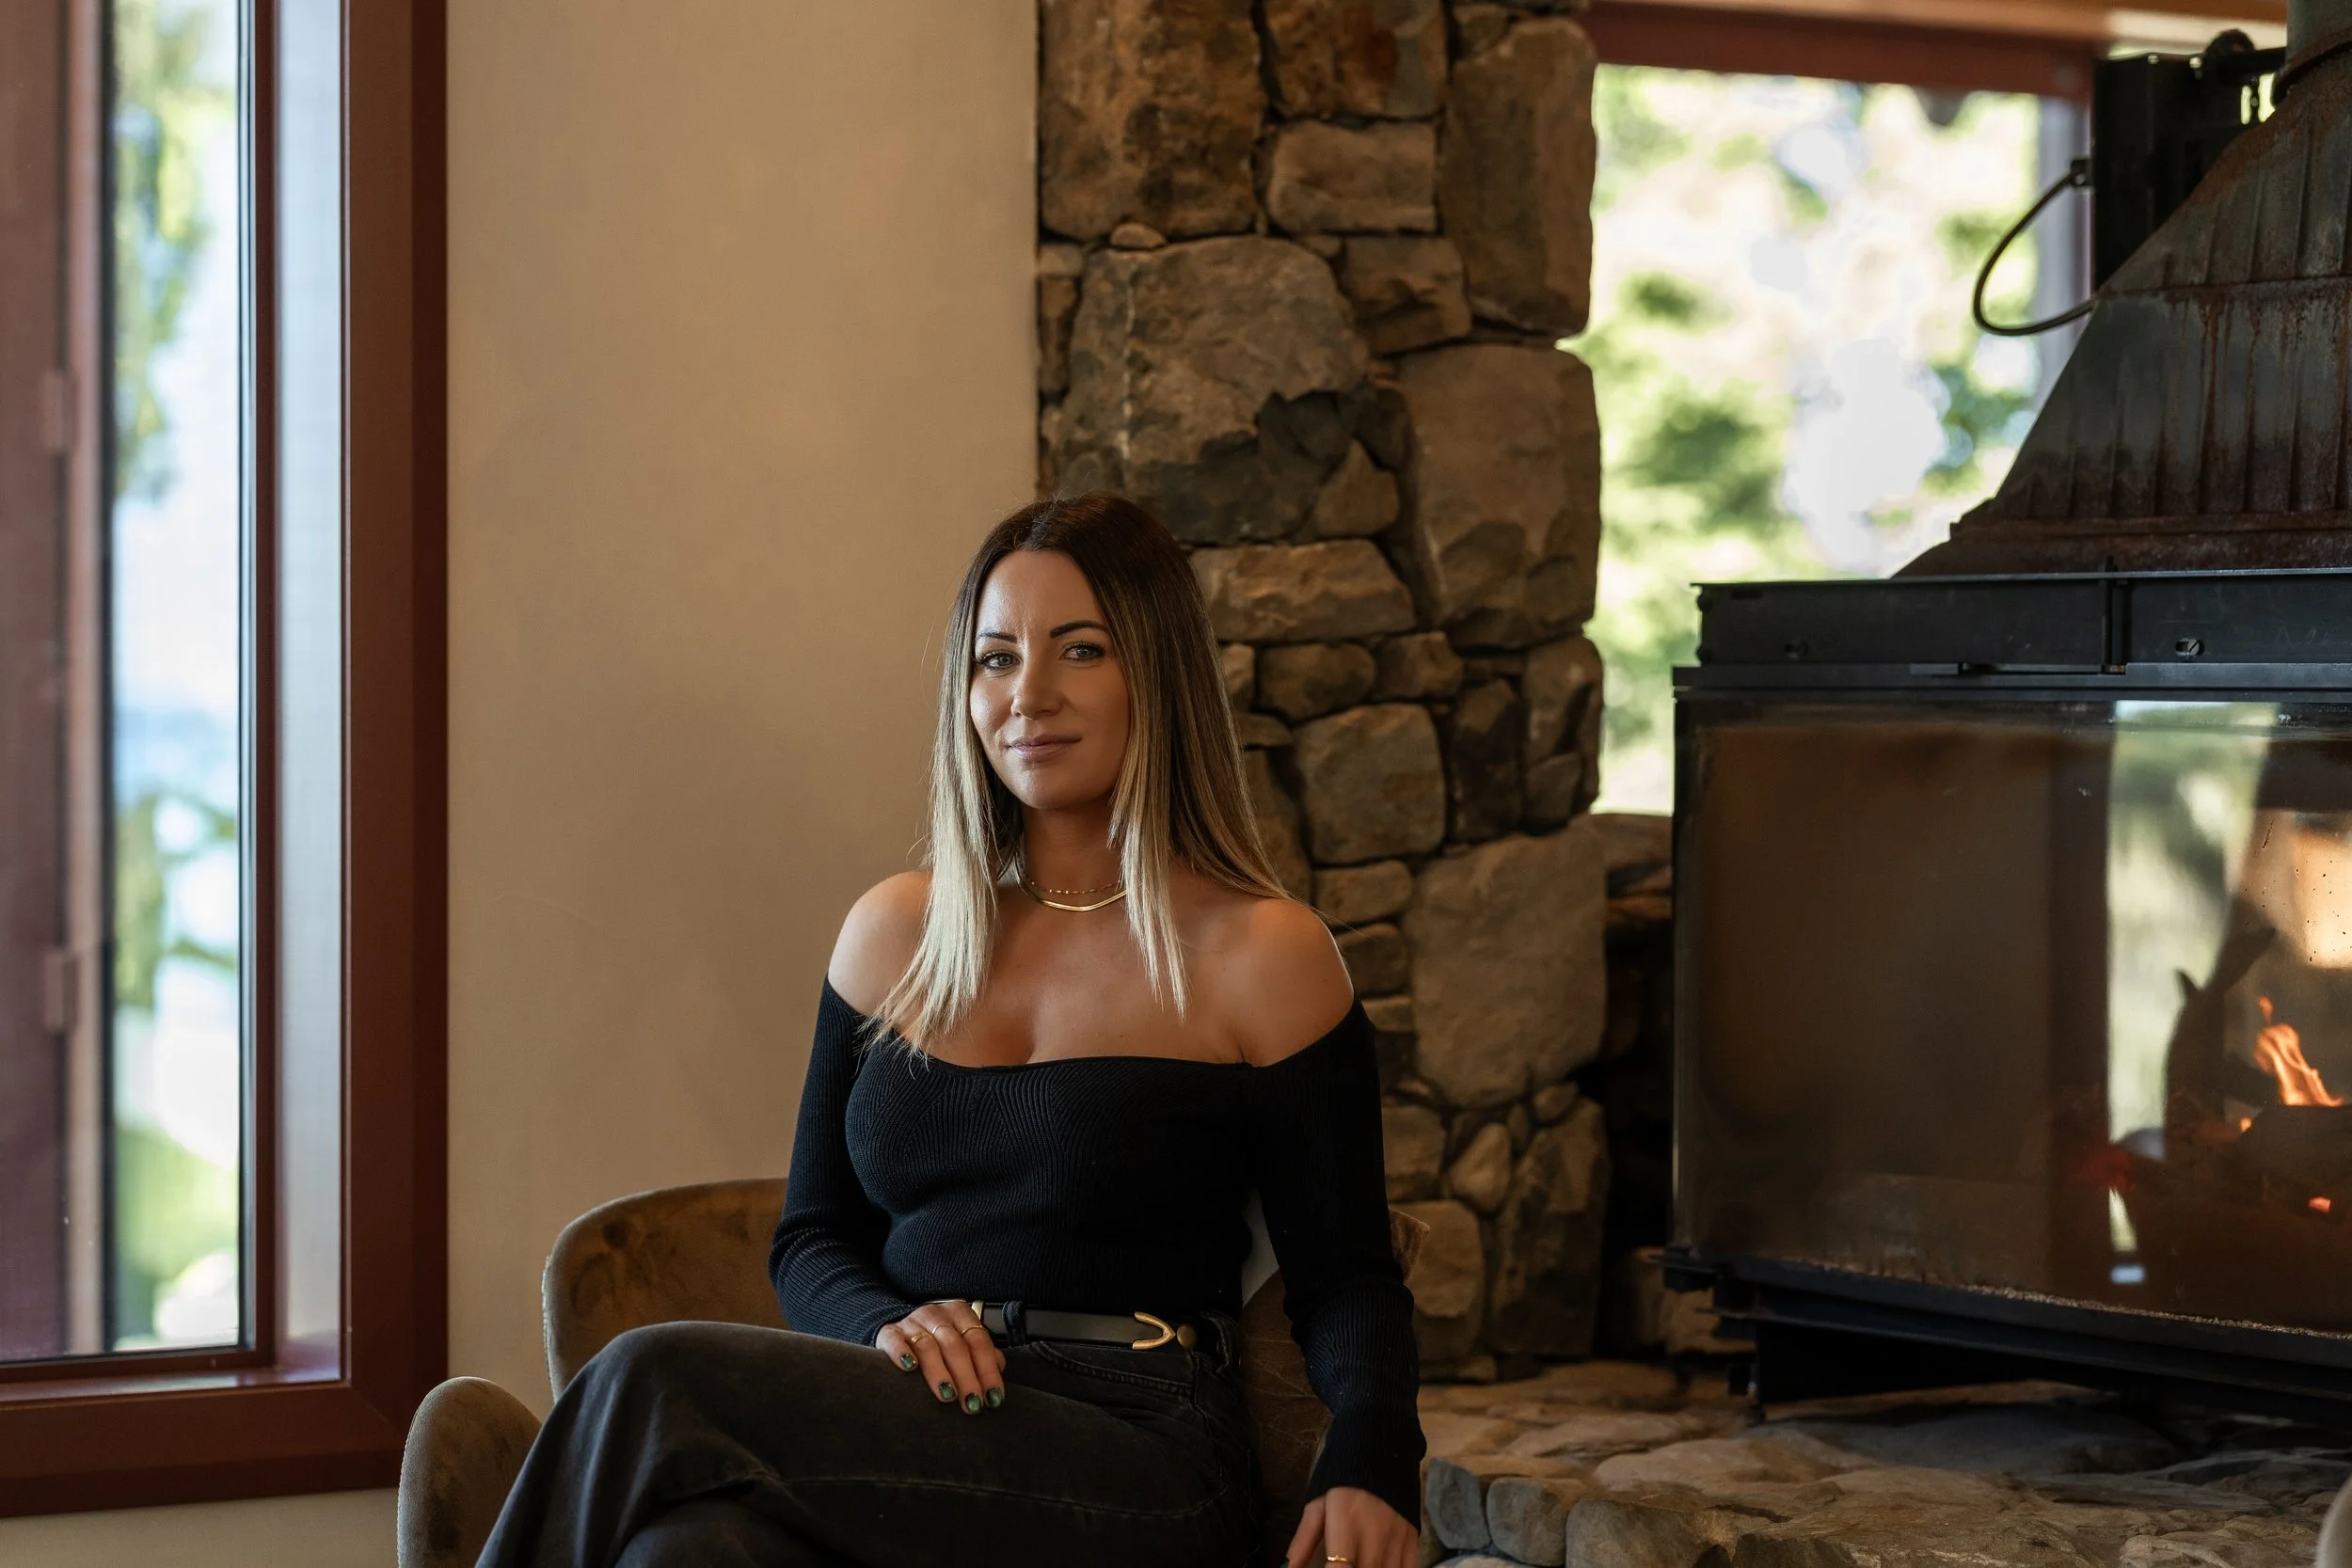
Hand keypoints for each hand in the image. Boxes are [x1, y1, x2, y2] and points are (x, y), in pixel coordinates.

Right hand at [876, 1300, 1005, 1413]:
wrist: (900, 1329)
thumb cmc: (940, 1342)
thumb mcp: (963, 1341)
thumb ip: (981, 1354)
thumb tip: (998, 1370)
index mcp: (960, 1314)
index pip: (979, 1342)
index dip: (987, 1371)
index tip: (993, 1398)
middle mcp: (937, 1314)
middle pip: (955, 1346)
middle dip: (966, 1378)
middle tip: (972, 1404)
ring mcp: (912, 1322)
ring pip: (928, 1346)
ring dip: (939, 1372)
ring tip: (948, 1396)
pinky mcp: (889, 1332)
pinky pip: (895, 1341)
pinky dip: (902, 1353)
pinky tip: (909, 1368)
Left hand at [1286, 1486, 1417, 1567]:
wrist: (1381, 1449)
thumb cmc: (1343, 1478)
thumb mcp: (1318, 1504)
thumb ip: (1302, 1540)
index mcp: (1346, 1528)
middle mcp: (1374, 1539)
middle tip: (1342, 1566)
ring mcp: (1397, 1542)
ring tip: (1356, 1566)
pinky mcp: (1413, 1542)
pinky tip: (1378, 1567)